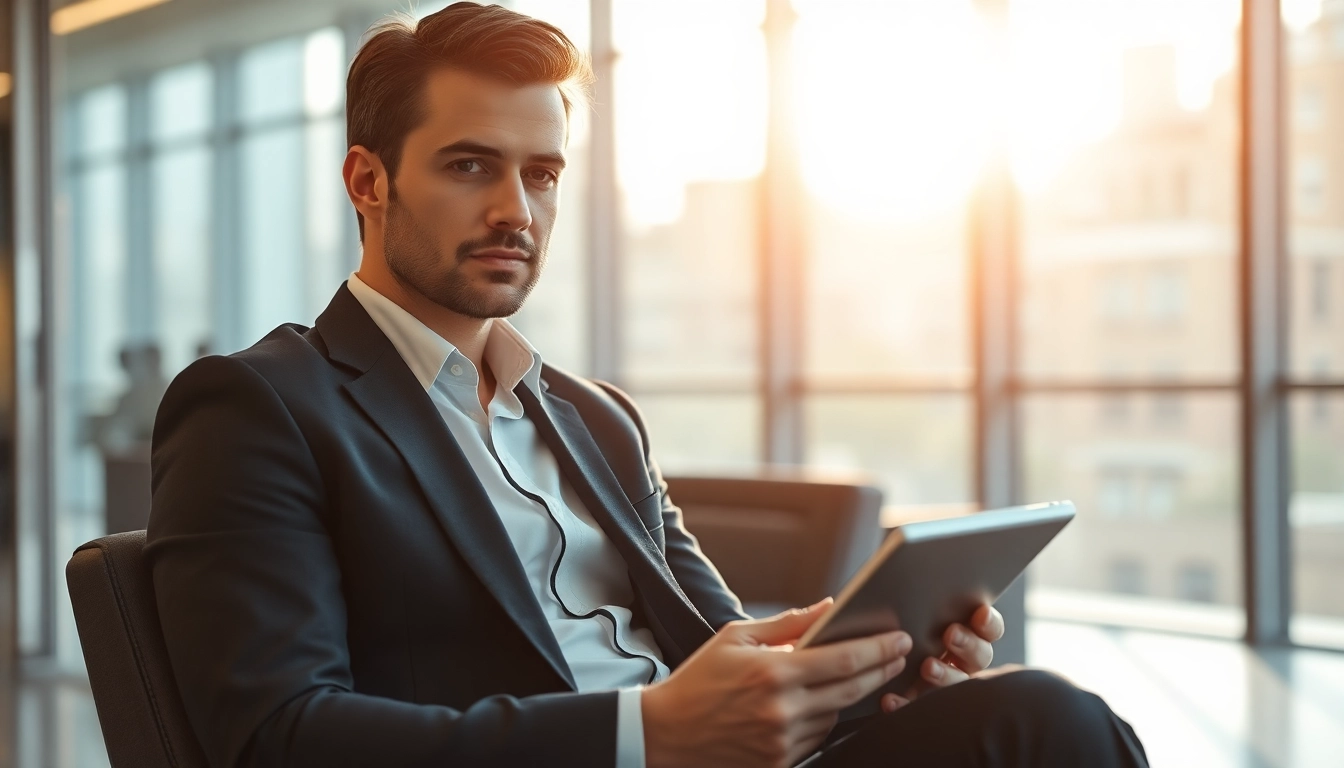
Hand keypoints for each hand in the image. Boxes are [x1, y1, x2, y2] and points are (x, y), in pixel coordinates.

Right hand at [642, 599, 912, 767]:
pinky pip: (817, 738)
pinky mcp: (778, 763)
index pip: (842, 659)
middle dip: (880, 669)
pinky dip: (823, 718)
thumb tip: (829, 606)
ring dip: (849, 695)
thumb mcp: (736, 638)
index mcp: (771, 672)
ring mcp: (782, 741)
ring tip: (855, 675)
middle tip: (899, 654)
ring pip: (835, 714)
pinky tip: (818, 704)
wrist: (665, 735)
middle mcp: (782, 709)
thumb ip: (787, 623)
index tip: (898, 638)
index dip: (877, 649)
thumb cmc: (699, 681)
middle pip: (851, 689)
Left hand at [878, 603, 1005, 713]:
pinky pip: (918, 707)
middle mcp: (964, 660)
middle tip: (950, 634)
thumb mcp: (914, 605)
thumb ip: (926, 595)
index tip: (980, 613)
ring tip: (927, 667)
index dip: (989, 622)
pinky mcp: (921, 705)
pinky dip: (905, 704)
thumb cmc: (899, 619)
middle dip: (968, 644)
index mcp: (968, 632)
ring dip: (944, 676)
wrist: (868, 658)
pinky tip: (890, 699)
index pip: (990, 628)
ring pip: (957, 683)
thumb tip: (922, 568)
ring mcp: (946, 684)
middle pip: (980, 656)